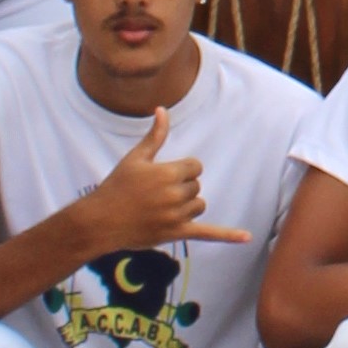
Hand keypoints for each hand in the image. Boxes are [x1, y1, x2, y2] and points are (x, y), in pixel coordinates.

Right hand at [82, 107, 253, 254]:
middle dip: (182, 187)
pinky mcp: (176, 233)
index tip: (164, 175)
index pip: (196, 167)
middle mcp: (174, 195)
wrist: (100, 221)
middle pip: (197, 186)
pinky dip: (228, 235)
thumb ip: (155, 136)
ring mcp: (176, 216)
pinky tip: (247, 237)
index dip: (183, 169)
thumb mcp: (135, 158)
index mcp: (168, 173)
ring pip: (199, 205)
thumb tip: (162, 110)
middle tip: (156, 193)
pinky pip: (208, 233)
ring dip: (188, 205)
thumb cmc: (116, 186)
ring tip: (162, 207)